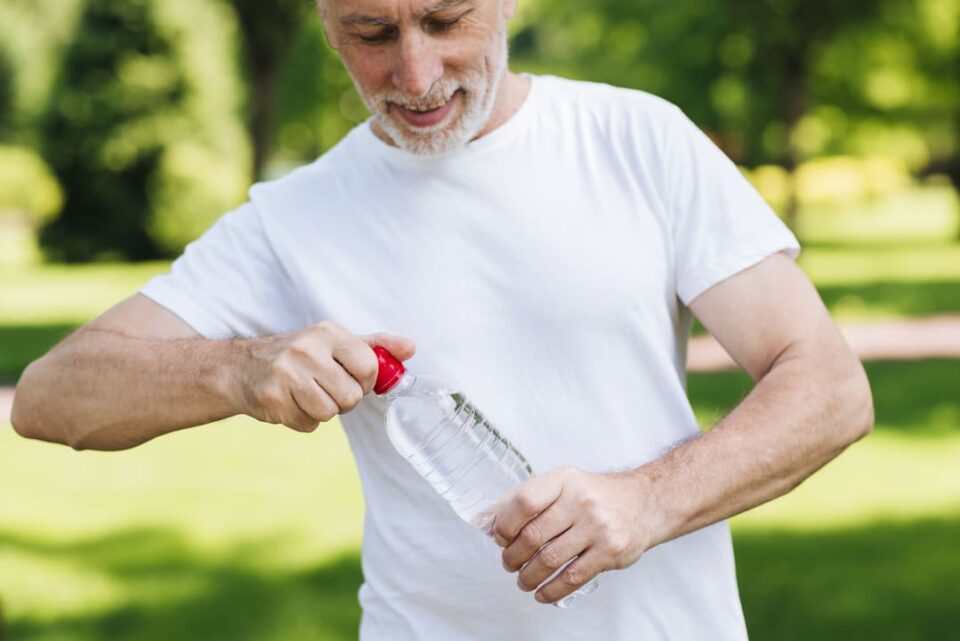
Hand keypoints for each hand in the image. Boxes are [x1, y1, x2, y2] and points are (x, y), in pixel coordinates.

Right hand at [235, 320, 414, 431]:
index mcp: (328, 332)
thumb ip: (375, 346)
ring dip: (323, 411)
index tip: (352, 380)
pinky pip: (308, 424)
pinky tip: (291, 403)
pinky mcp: (272, 398)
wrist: (243, 368)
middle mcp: (307, 349)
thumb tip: (411, 348)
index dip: (365, 382)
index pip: (369, 367)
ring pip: (330, 412)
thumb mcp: (336, 342)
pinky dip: (303, 420)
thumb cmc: (300, 356)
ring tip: (307, 394)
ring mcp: (287, 373)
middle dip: (343, 400)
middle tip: (326, 388)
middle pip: (351, 396)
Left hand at [493, 466, 656, 604]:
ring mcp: (597, 527)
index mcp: (564, 481)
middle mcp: (581, 501)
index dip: (505, 523)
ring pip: (550, 560)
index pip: (525, 501)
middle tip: (509, 563)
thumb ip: (530, 499)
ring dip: (529, 576)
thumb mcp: (564, 484)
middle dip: (513, 556)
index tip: (501, 537)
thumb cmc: (595, 495)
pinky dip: (552, 590)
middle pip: (533, 536)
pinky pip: (573, 577)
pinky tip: (543, 592)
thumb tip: (490, 523)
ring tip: (523, 580)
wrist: (644, 503)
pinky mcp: (610, 551)